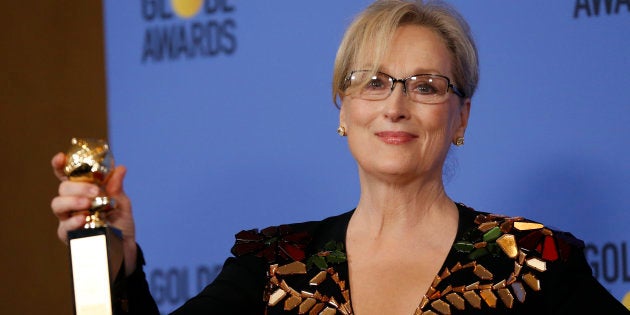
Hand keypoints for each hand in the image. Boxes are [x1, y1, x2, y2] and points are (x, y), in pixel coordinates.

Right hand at [50, 152, 137, 274]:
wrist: (125, 249)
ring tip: (88, 203)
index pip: (67, 176)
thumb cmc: (121, 224)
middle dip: (77, 187)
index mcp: (83, 191)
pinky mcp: (68, 236)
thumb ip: (117, 188)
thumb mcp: (122, 204)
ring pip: (58, 205)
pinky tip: (82, 218)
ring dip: (72, 201)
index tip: (61, 157)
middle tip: (95, 191)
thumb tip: (120, 168)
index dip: (60, 165)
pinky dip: (72, 221)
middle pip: (63, 188)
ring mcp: (68, 219)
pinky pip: (64, 226)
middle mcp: (72, 203)